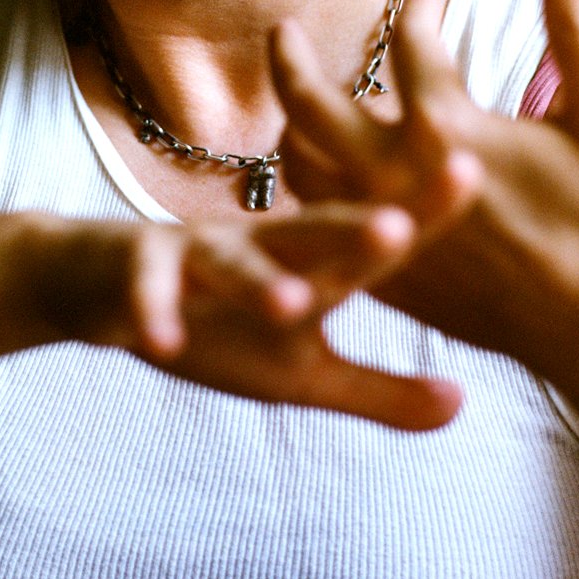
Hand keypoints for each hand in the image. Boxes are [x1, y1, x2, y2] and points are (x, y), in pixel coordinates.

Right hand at [17, 204, 462, 431]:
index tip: (472, 173)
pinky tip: (161, 338)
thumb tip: (463, 405)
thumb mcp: (301, 371)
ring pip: (233, 263)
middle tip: (400, 224)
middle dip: (353, 229)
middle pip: (313, 234)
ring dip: (260, 282)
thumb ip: (378, 389)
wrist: (105, 284)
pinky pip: (149, 292)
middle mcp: (260, 246)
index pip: (375, 241)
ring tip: (292, 303)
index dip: (423, 213)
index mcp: (308, 266)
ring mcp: (198, 255)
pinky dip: (155, 310)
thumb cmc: (219, 322)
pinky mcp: (139, 270)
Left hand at [271, 0, 578, 382]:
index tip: (422, 1)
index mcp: (447, 126)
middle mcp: (397, 174)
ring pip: (300, 167)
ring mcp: (383, 226)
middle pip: (309, 101)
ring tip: (301, 110)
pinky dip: (313, 192)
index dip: (417, 12)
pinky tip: (328, 179)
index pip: (410, 43)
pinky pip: (319, 225)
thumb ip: (576, 24)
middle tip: (281, 32)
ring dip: (295, 130)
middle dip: (288, 58)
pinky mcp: (384, 273)